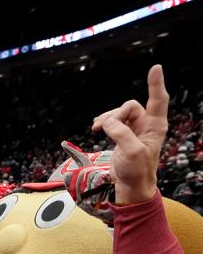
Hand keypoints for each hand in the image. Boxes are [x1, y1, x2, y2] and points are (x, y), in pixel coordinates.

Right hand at [92, 65, 167, 204]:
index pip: (158, 100)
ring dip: (107, 119)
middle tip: (101, 128)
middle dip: (115, 114)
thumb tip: (108, 122)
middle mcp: (147, 124)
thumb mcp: (132, 152)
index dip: (156, 84)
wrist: (130, 185)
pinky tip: (96, 127)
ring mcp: (136, 129)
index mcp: (155, 126)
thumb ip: (121, 134)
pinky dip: (104, 122)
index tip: (155, 68)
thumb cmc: (137, 171)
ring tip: (95, 128)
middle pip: (129, 106)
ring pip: (119, 113)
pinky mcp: (125, 134)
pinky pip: (114, 121)